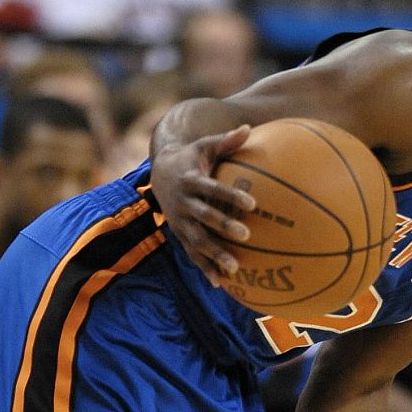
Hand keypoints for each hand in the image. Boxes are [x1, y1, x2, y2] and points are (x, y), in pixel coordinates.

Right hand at [148, 125, 255, 285]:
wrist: (159, 172)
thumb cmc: (191, 157)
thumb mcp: (205, 146)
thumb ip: (226, 141)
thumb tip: (248, 128)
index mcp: (190, 181)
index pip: (212, 189)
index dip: (230, 195)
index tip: (252, 204)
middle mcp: (182, 203)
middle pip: (203, 217)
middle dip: (223, 226)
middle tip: (247, 235)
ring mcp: (179, 221)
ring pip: (196, 240)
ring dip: (214, 255)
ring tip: (235, 268)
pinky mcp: (178, 234)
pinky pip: (192, 254)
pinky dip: (204, 268)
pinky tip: (220, 283)